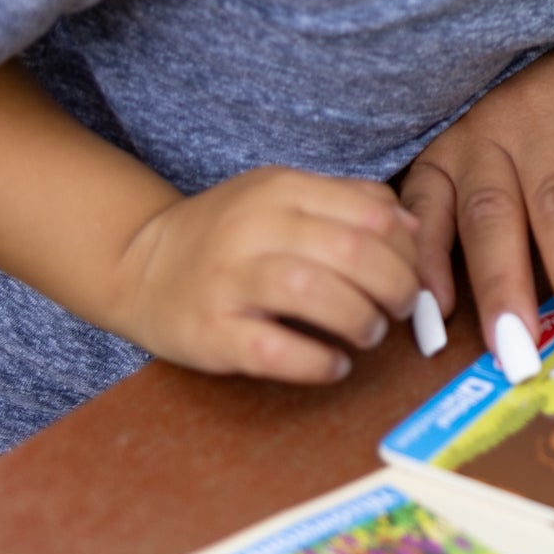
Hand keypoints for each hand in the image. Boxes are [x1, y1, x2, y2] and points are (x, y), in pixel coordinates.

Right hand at [112, 168, 422, 383]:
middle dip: (394, 284)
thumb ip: (348, 203)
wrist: (140, 264)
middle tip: (401, 307)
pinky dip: (317, 362)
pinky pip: (275, 351)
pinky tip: (335, 365)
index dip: (407, 247)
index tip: (414, 272)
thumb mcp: (284, 197)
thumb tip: (413, 229)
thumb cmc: (230, 234)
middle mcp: (254, 228)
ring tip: (369, 332)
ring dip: (361, 319)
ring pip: (315, 293)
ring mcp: (228, 280)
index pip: (369, 211)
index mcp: (281, 189)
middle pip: (351, 250)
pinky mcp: (209, 333)